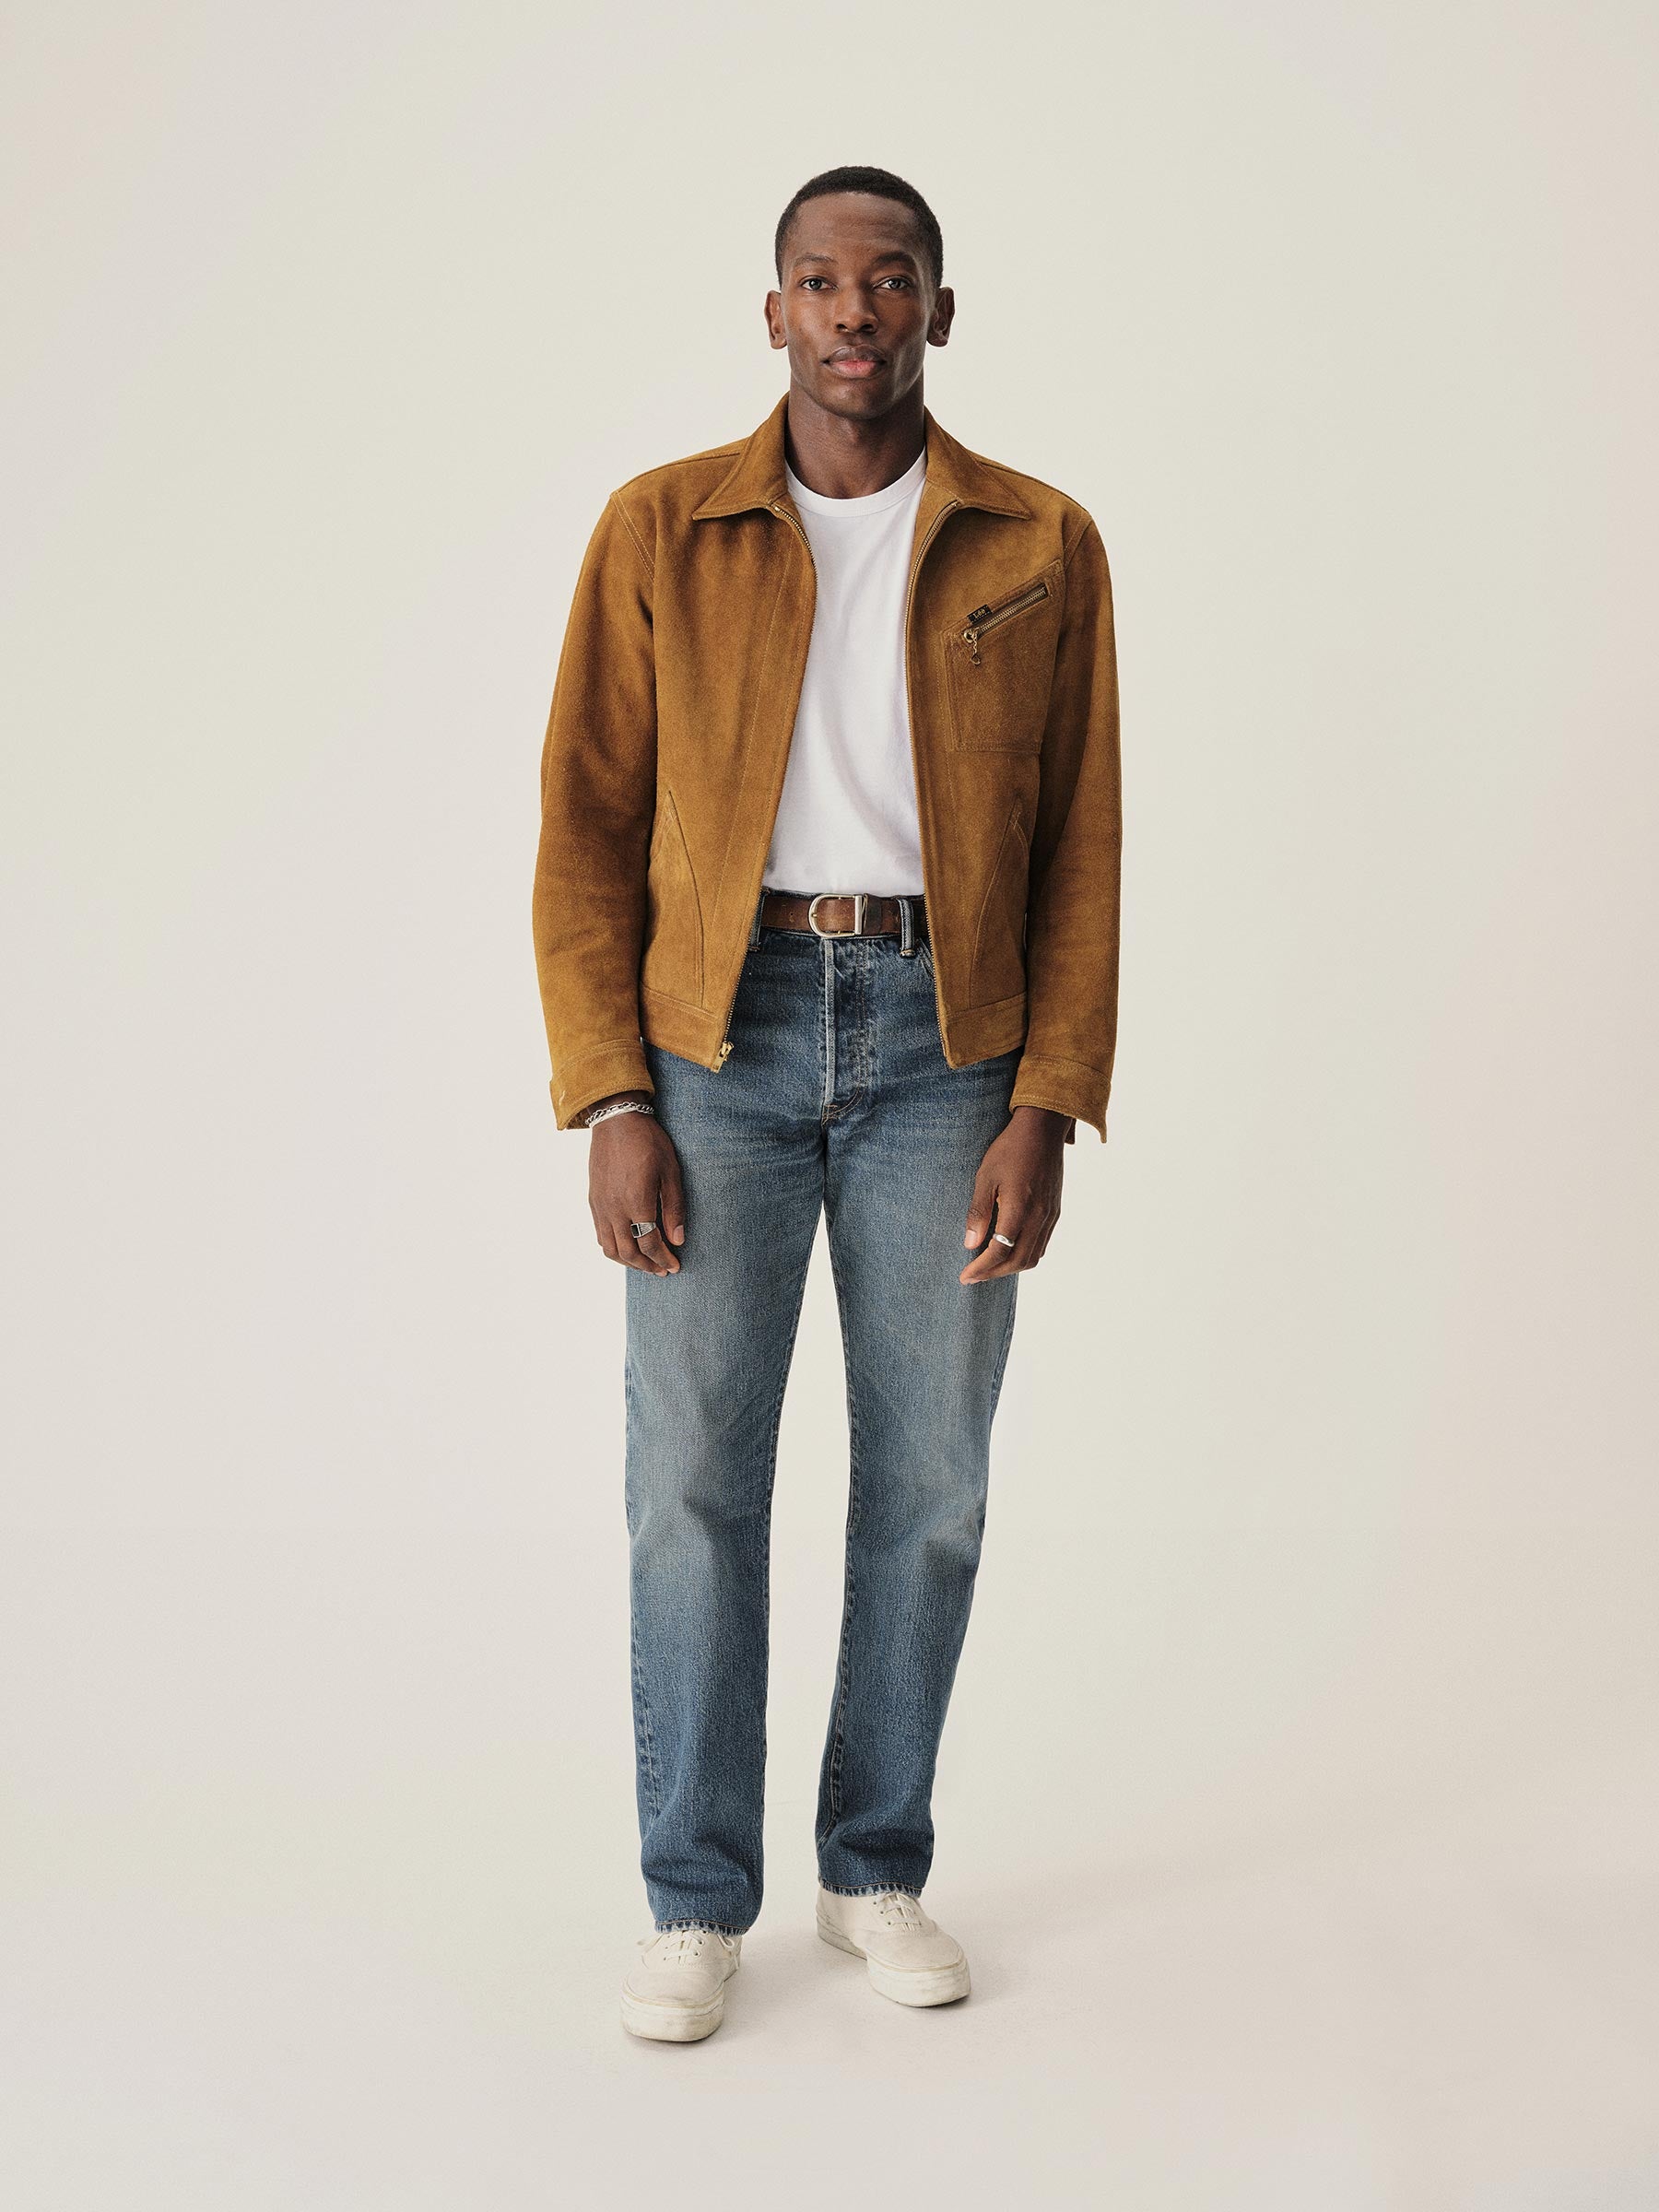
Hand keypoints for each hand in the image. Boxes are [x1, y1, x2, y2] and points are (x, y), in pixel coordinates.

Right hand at [586, 1095, 686, 1274]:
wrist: (616, 1121)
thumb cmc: (648, 1142)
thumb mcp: (670, 1172)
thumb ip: (674, 1208)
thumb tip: (678, 1239)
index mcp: (636, 1202)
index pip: (650, 1244)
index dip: (664, 1259)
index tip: (675, 1266)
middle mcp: (614, 1208)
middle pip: (629, 1252)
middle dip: (647, 1265)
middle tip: (662, 1270)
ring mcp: (601, 1206)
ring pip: (610, 1248)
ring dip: (628, 1262)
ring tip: (645, 1263)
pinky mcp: (593, 1200)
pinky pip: (600, 1234)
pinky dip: (613, 1248)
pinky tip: (627, 1246)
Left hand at [960, 1107, 1067, 1282]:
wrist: (1043, 1130)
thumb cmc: (1010, 1149)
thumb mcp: (985, 1177)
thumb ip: (979, 1213)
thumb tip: (970, 1245)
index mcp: (1020, 1209)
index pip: (1000, 1251)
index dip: (981, 1268)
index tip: (965, 1276)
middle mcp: (1039, 1217)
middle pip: (1018, 1260)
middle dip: (994, 1273)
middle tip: (973, 1276)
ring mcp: (1050, 1216)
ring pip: (1033, 1256)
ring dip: (1010, 1267)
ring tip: (989, 1266)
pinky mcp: (1055, 1212)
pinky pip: (1041, 1244)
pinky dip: (1024, 1255)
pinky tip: (1009, 1250)